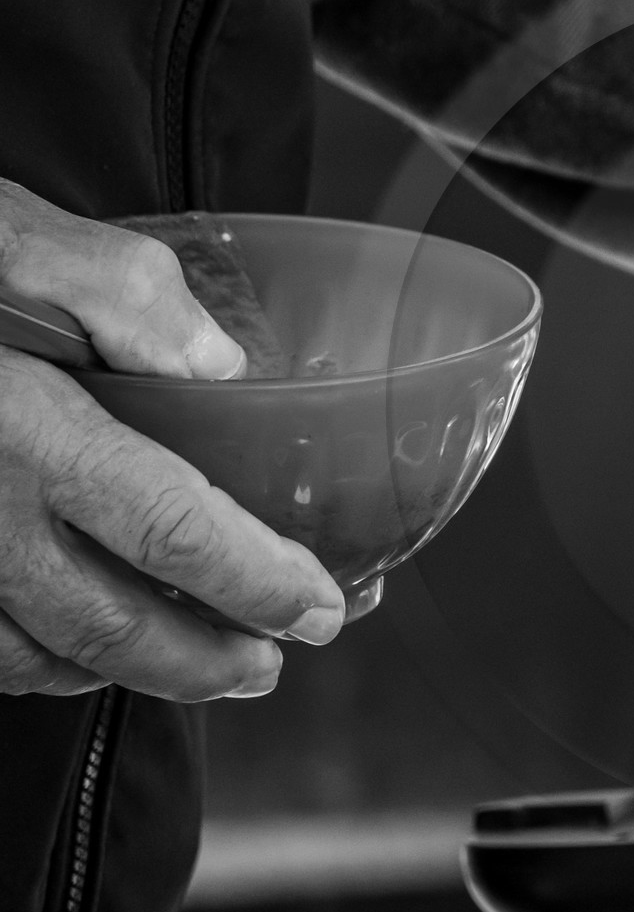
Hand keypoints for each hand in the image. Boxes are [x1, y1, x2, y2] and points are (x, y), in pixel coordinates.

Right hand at [0, 183, 345, 698]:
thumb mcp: (3, 236)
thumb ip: (117, 291)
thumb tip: (217, 361)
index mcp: (23, 433)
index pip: (174, 532)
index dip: (260, 584)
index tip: (323, 607)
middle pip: (113, 628)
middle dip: (207, 661)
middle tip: (272, 663)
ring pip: (35, 659)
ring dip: (125, 675)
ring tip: (194, 664)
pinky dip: (35, 664)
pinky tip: (73, 646)